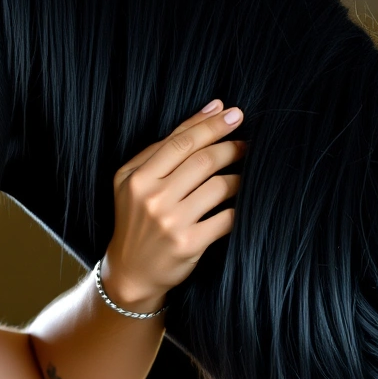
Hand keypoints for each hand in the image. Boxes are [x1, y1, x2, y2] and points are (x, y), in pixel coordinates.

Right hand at [104, 100, 244, 309]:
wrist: (131, 272)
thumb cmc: (137, 218)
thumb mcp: (136, 179)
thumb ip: (169, 144)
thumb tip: (213, 107)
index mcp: (137, 177)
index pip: (181, 142)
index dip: (211, 125)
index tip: (234, 114)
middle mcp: (151, 198)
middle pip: (203, 161)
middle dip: (231, 148)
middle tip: (246, 145)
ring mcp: (170, 223)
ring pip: (218, 187)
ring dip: (238, 178)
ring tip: (243, 176)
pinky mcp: (189, 244)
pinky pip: (226, 218)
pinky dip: (239, 207)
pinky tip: (241, 203)